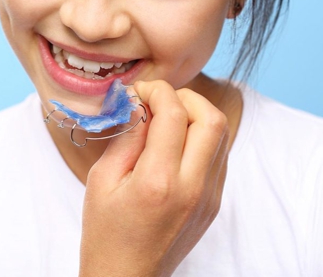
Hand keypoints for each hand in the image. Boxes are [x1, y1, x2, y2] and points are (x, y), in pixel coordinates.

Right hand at [79, 79, 229, 276]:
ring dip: (196, 114)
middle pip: (211, 118)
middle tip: (159, 101)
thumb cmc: (105, 232)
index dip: (158, 91)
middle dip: (185, 97)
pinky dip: (201, 135)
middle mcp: (193, 188)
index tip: (141, 91)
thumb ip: (126, 135)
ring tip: (167, 119)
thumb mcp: (102, 179)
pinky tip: (176, 142)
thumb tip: (141, 102)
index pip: (174, 115)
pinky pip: (218, 153)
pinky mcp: (214, 202)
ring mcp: (209, 196)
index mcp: (159, 182)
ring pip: (221, 133)